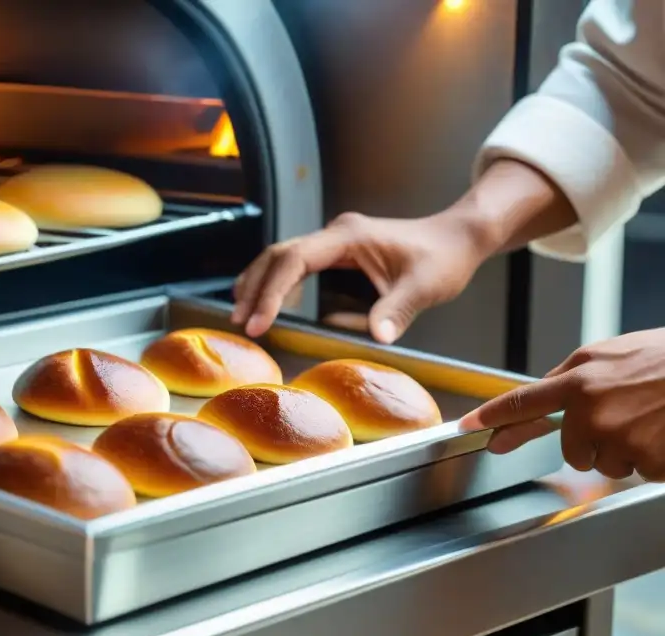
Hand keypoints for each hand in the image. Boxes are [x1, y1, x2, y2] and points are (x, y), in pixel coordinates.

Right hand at [231, 211, 487, 341]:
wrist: (459, 238)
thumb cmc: (444, 257)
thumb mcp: (425, 285)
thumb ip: (398, 309)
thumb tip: (378, 338)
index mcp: (348, 236)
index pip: (294, 259)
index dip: (272, 291)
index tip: (259, 322)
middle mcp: (336, 234)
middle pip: (278, 255)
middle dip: (255, 288)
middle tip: (240, 322)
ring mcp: (335, 242)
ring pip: (283, 258)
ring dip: (260, 284)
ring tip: (242, 313)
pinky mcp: (339, 254)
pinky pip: (297, 266)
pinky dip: (277, 284)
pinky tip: (267, 303)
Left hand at [459, 329, 664, 480]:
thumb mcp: (614, 355)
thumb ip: (575, 378)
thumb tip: (547, 401)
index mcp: (579, 377)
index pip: (522, 400)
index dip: (492, 417)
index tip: (467, 427)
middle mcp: (591, 408)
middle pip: (571, 451)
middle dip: (594, 444)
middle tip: (628, 419)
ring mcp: (618, 436)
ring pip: (605, 465)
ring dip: (627, 453)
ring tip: (653, 422)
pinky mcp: (645, 459)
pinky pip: (639, 472)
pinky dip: (654, 461)